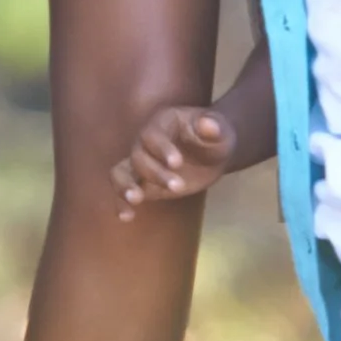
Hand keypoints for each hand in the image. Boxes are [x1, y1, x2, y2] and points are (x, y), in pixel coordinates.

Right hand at [112, 105, 232, 208]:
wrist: (212, 154)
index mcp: (161, 124)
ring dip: (125, 186)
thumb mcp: (219, 130)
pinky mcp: (142, 184)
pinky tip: (127, 216)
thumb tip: (209, 124)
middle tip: (178, 187)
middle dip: (156, 173)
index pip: (153, 135)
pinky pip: (123, 191)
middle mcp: (145, 143)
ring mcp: (141, 164)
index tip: (177, 163)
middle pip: (139, 157)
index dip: (162, 149)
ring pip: (121, 172)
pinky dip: (121, 203)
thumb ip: (213, 127)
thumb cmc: (214, 138)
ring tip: (135, 199)